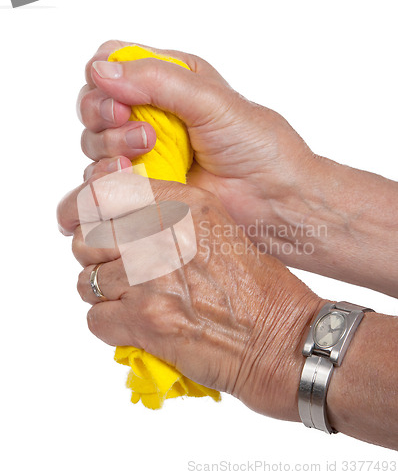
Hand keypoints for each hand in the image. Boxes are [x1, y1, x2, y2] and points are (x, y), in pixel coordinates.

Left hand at [57, 157, 323, 420]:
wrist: (281, 336)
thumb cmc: (256, 286)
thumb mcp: (216, 227)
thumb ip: (169, 216)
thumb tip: (123, 221)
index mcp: (181, 205)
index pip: (101, 192)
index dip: (92, 213)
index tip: (98, 227)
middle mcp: (160, 234)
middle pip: (86, 239)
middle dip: (95, 257)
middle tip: (115, 269)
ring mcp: (149, 277)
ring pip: (86, 282)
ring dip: (104, 295)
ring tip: (130, 301)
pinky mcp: (145, 319)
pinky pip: (95, 319)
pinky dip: (111, 325)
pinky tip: (135, 325)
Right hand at [77, 40, 317, 243]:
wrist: (273, 199)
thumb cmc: (256, 146)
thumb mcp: (210, 100)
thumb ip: (157, 80)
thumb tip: (101, 71)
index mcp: (172, 80)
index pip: (113, 63)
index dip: (104, 75)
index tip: (117, 94)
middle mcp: (154, 113)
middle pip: (96, 102)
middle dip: (103, 112)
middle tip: (130, 122)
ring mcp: (147, 151)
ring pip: (94, 140)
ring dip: (110, 143)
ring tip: (146, 149)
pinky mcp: (146, 185)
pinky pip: (104, 178)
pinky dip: (108, 175)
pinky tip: (131, 174)